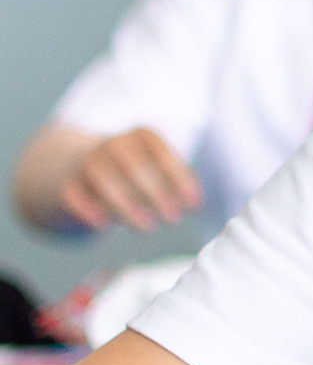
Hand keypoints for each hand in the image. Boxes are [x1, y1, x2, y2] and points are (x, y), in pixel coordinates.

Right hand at [58, 128, 200, 232]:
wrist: (75, 164)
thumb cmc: (133, 171)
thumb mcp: (158, 166)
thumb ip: (179, 181)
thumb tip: (194, 205)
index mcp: (141, 136)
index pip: (162, 154)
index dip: (179, 180)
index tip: (193, 205)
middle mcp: (113, 144)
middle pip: (134, 167)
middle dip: (157, 196)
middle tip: (173, 220)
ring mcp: (86, 162)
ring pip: (104, 182)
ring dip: (127, 207)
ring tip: (147, 228)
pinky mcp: (65, 183)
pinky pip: (74, 195)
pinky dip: (87, 209)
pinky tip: (103, 225)